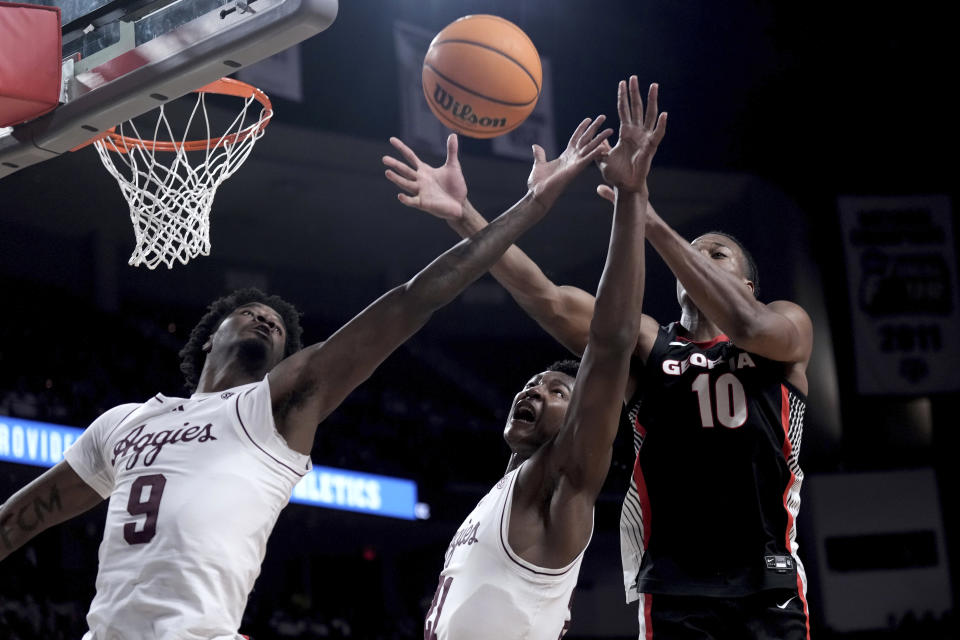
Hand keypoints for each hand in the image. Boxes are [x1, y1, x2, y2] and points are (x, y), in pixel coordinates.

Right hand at [383, 134, 466, 220]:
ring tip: (387, 173)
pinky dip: (406, 199)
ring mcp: (421, 192)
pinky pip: (413, 201)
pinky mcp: (424, 203)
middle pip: (404, 170)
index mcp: (424, 170)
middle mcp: (420, 180)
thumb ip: (451, 151)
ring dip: (397, 179)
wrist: (460, 204)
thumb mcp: (453, 166)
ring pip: (406, 184)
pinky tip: (400, 196)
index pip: (410, 156)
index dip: (401, 148)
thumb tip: (453, 134)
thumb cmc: (455, 186)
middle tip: (384, 159)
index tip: (392, 139)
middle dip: (395, 164)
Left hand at [527, 116, 612, 207]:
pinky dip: (594, 154)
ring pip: (590, 148)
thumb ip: (540, 154)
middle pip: (586, 139)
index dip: (582, 128)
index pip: (576, 138)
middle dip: (594, 128)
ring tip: (610, 129)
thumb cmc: (539, 183)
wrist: (538, 195)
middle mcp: (573, 158)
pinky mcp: (575, 170)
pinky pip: (587, 160)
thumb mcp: (539, 164)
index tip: (589, 119)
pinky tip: (603, 147)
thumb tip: (535, 146)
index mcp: (566, 156)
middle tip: (603, 116)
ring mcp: (575, 164)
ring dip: (600, 139)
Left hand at [597, 77, 666, 192]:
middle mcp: (636, 132)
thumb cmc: (616, 174)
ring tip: (653, 86)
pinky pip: (657, 134)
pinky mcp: (650, 147)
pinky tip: (664, 114)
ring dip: (651, 100)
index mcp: (625, 133)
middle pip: (636, 108)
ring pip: (649, 115)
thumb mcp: (603, 158)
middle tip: (634, 77)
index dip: (623, 97)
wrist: (624, 186)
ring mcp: (644, 138)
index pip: (623, 110)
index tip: (622, 82)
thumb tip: (596, 140)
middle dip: (635, 92)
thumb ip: (600, 148)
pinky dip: (661, 125)